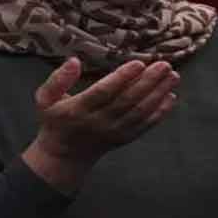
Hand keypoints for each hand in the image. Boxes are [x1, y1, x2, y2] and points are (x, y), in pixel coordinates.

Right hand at [24, 57, 178, 190]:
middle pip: (127, 101)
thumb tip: (74, 61)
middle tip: (165, 64)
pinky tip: (171, 97)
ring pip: (139, 112)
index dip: (122, 77)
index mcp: (78, 109)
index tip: (139, 62)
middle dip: (148, 82)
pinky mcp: (124, 138)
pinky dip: (160, 112)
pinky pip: (145, 125)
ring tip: (173, 76)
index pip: (104, 92)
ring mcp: (114, 132)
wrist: (64, 156)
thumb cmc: (55, 120)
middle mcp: (98, 122)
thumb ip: (57, 79)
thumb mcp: (45, 99)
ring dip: (158, 94)